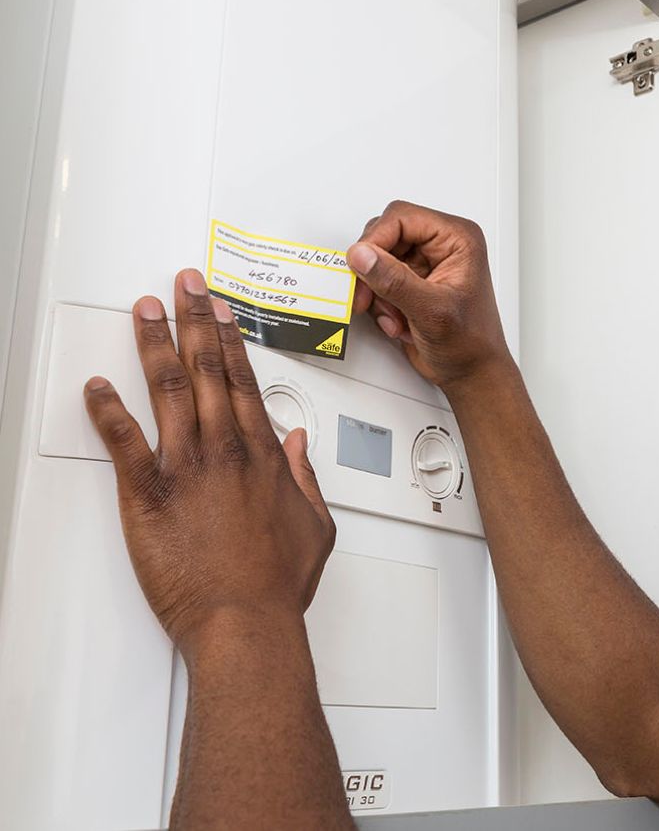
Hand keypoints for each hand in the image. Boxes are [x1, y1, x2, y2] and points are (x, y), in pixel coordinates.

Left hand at [83, 269, 335, 658]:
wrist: (244, 621)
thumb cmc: (276, 583)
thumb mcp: (316, 526)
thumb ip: (304, 477)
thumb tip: (296, 444)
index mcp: (262, 455)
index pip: (246, 380)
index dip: (232, 338)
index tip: (223, 309)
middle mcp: (225, 449)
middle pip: (208, 368)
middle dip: (195, 320)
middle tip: (185, 285)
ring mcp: (186, 468)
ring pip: (168, 389)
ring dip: (154, 344)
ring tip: (145, 311)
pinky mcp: (149, 495)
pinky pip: (124, 442)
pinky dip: (107, 412)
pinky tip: (96, 388)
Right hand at [348, 200, 513, 390]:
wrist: (472, 374)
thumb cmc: (471, 344)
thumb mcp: (431, 311)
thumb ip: (395, 280)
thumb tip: (362, 254)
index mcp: (457, 239)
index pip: (402, 217)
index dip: (376, 239)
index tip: (361, 264)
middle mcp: (441, 245)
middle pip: (384, 235)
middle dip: (374, 270)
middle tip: (369, 296)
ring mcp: (424, 264)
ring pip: (376, 260)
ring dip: (378, 292)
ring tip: (396, 317)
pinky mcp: (411, 282)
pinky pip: (378, 281)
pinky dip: (380, 304)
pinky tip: (399, 322)